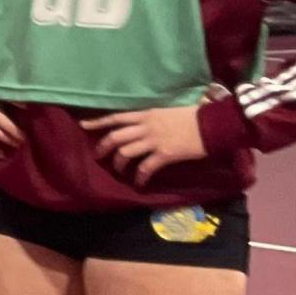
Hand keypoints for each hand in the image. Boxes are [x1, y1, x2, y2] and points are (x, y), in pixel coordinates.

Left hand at [83, 106, 206, 184]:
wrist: (212, 124)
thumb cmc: (194, 116)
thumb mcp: (168, 111)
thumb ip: (153, 117)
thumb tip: (143, 123)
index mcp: (147, 113)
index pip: (117, 116)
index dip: (98, 122)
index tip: (83, 125)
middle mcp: (147, 126)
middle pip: (116, 137)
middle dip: (103, 148)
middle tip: (99, 156)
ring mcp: (155, 140)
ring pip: (126, 153)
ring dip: (119, 164)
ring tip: (119, 171)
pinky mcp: (165, 154)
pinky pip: (145, 168)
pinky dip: (140, 177)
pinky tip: (139, 183)